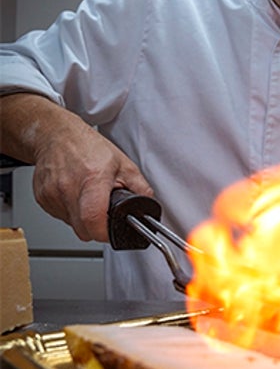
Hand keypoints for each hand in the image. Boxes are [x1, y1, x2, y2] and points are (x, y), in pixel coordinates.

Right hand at [1, 93, 152, 241]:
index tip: (112, 231)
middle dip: (96, 227)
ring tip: (88, 198)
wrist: (57, 136)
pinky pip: (60, 216)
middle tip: (104, 214)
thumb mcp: (124, 164)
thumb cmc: (88, 147)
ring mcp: (52, 194)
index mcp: (93, 178)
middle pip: (83, 229)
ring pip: (71, 224)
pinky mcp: (41, 198)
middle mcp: (69, 187)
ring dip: (82, 219)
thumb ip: (139, 188)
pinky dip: (70, 212)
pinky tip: (76, 196)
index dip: (105, 232)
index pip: (94, 219)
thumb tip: (148, 207)